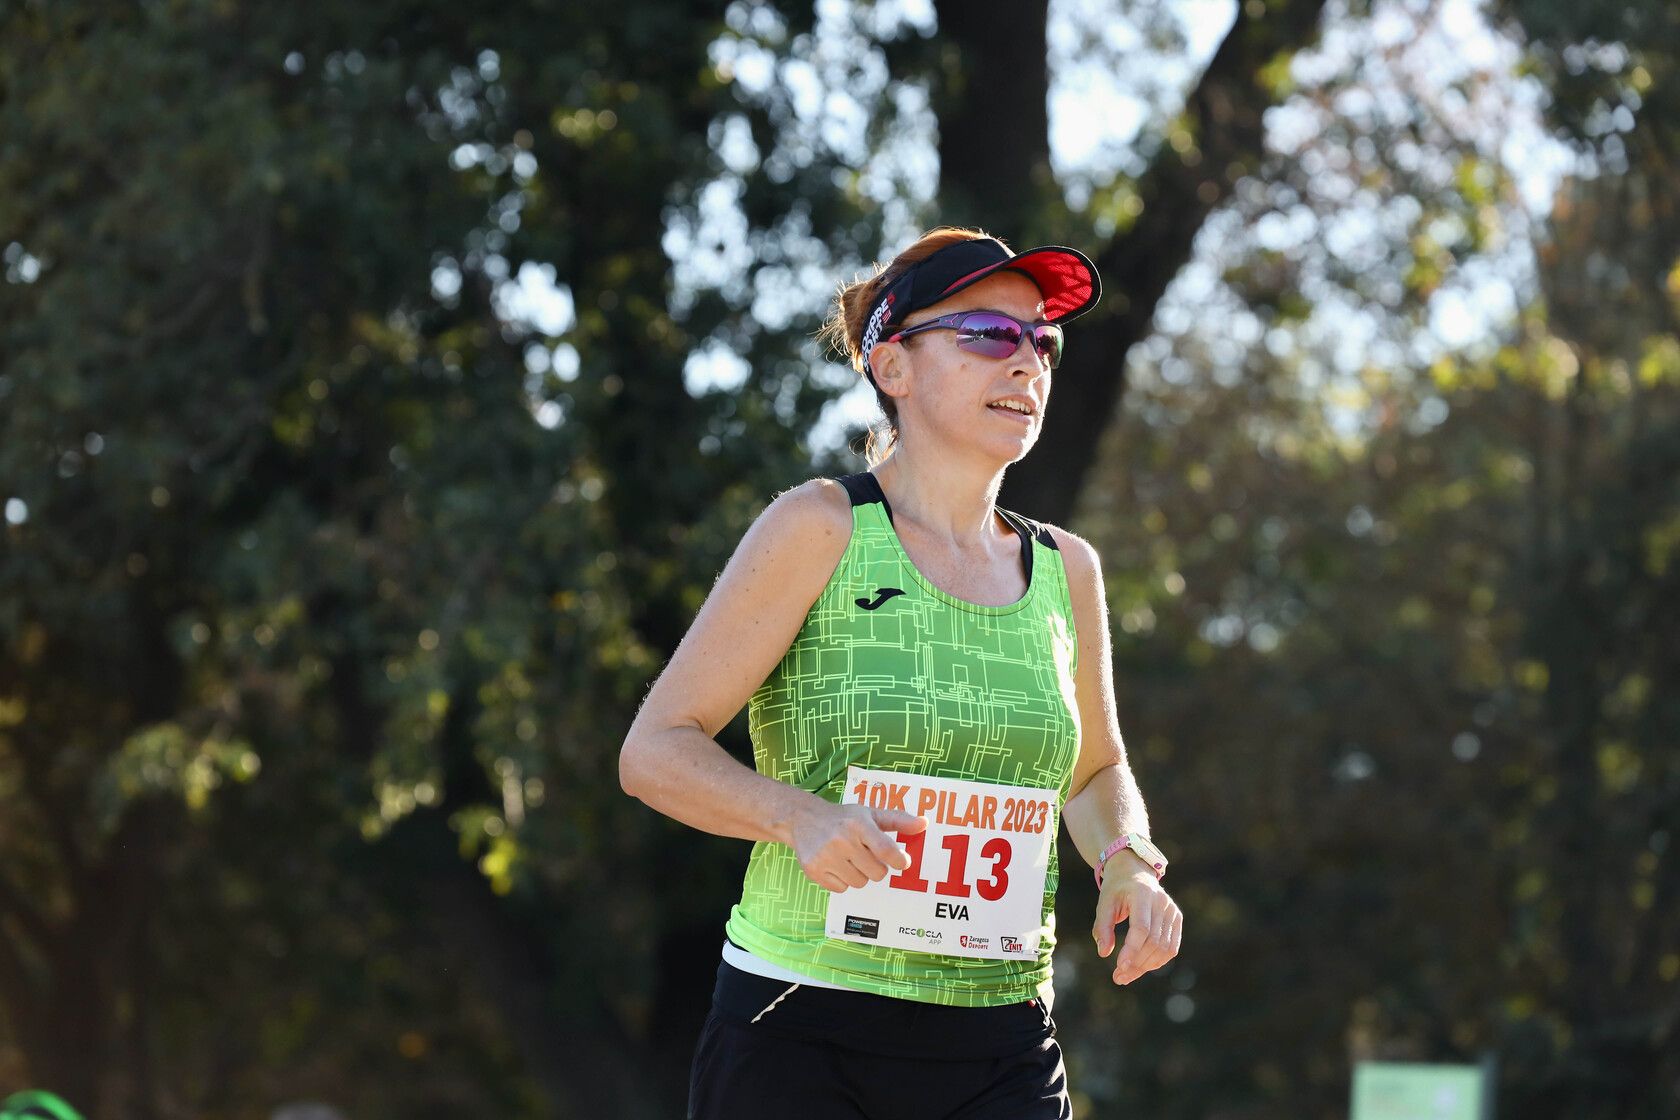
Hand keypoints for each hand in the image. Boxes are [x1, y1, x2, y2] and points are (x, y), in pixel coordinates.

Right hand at [789, 802, 927, 891]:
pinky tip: (836, 865)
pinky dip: (842, 881)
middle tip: (867, 856)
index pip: (886, 850)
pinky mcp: (813, 869)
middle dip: (877, 868)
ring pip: (860, 883)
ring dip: (859, 875)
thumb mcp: (869, 814)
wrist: (803, 818)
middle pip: (876, 873)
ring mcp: (826, 856)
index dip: (899, 861)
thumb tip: (923, 824)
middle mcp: (842, 840)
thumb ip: (898, 820)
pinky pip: (841, 889)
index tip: (902, 862)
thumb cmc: (843, 818)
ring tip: (850, 859)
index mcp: (859, 824)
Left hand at [1093, 854, 1181, 984]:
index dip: (1132, 950)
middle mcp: (1162, 902)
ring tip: (1126, 976)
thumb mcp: (1104, 903)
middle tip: (1118, 977)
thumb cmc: (1116, 889)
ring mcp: (1172, 910)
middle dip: (1136, 963)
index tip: (1119, 967)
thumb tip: (1104, 953)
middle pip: (1153, 941)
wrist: (1135, 872)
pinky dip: (1157, 961)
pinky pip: (1171, 947)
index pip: (1141, 928)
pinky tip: (1141, 967)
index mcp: (1143, 894)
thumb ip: (1102, 927)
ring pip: (1164, 948)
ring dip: (1146, 966)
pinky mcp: (1177, 919)